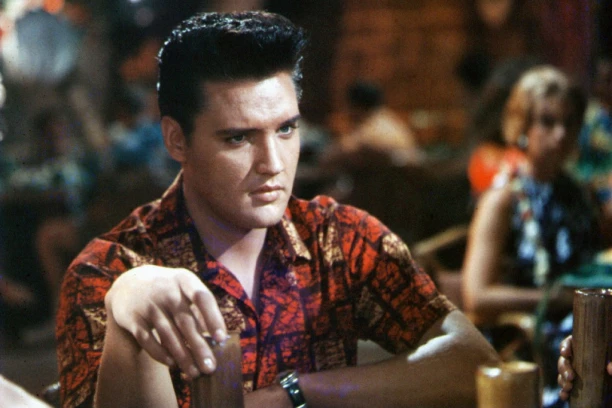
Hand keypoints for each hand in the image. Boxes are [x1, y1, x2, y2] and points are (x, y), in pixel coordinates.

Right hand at [105, 265, 227, 378]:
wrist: (130, 283)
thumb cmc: (169, 290)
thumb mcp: (183, 288)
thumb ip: (199, 309)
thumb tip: (217, 340)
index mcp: (184, 280)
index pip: (202, 297)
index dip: (213, 318)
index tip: (221, 339)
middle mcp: (166, 290)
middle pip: (186, 322)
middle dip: (199, 347)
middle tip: (210, 368)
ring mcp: (148, 304)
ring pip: (168, 334)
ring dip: (183, 356)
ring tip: (194, 372)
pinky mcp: (133, 318)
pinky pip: (148, 340)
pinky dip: (160, 354)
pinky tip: (173, 364)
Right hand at [557, 335, 611, 400]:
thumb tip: (609, 369)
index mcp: (584, 348)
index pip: (569, 343)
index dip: (564, 347)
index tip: (565, 353)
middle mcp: (576, 359)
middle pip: (564, 360)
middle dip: (563, 368)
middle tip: (570, 377)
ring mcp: (574, 372)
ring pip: (562, 373)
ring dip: (562, 380)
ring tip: (568, 387)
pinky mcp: (575, 384)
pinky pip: (565, 387)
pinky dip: (563, 392)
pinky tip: (565, 395)